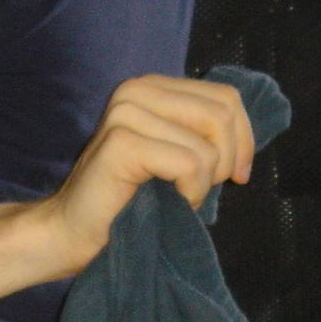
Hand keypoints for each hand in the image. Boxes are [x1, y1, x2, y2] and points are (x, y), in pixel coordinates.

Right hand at [40, 74, 255, 270]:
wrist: (74, 234)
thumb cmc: (129, 201)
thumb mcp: (175, 155)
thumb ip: (203, 134)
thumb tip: (247, 137)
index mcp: (152, 87)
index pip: (226, 97)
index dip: (244, 138)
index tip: (236, 174)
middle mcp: (137, 89)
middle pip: (222, 114)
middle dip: (228, 159)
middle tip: (205, 188)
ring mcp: (126, 112)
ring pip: (208, 145)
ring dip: (205, 182)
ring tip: (179, 196)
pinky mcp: (121, 142)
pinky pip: (190, 164)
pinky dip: (191, 192)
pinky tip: (171, 202)